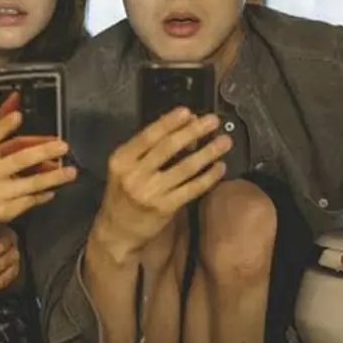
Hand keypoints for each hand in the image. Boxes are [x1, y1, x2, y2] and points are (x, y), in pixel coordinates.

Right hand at [0, 111, 76, 232]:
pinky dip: (43, 194)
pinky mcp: (3, 212)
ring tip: (71, 172)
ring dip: (53, 177)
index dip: (3, 126)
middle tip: (63, 146)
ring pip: (30, 183)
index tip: (18, 116)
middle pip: (18, 160)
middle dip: (43, 151)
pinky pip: (30, 201)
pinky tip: (53, 190)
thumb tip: (15, 99)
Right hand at [93, 107, 230, 259]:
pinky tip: (220, 167)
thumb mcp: (125, 167)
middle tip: (213, 121)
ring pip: (184, 168)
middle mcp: (134, 174)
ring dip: (208, 152)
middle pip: (168, 148)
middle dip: (193, 132)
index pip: (148, 136)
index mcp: (122, 159)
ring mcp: (150, 192)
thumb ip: (147, 148)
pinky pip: (192, 188)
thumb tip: (180, 123)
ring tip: (225, 141)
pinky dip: (208, 177)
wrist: (118, 231)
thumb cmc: (124, 193)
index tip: (188, 111)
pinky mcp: (165, 207)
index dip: (169, 122)